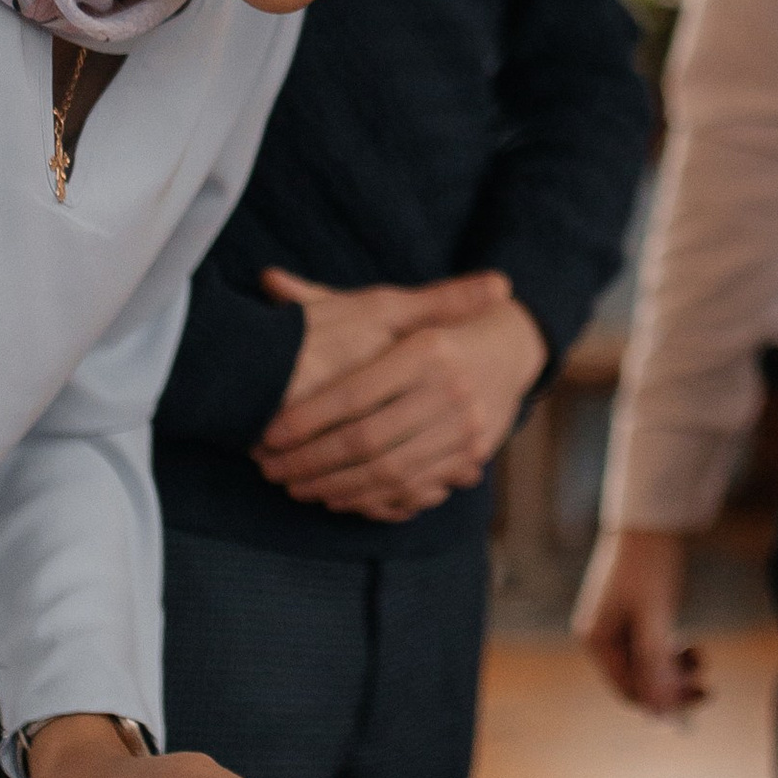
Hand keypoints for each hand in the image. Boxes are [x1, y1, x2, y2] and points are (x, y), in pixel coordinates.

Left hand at [251, 268, 544, 519]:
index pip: (354, 394)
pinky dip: (372, 500)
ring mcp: (468, 425)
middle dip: (312, 462)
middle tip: (272, 469)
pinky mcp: (474, 454)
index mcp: (427, 348)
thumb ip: (326, 299)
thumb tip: (266, 278)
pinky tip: (339, 497)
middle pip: (367, 440)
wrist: (511, 346)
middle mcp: (452, 387)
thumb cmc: (431, 326)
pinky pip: (416, 489)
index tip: (270, 434)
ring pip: (389, 472)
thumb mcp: (389, 306)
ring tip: (297, 486)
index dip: (307, 420)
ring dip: (335, 487)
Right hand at [572, 524, 705, 714]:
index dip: (661, 702)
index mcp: (595, 639)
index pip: (628, 688)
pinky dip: (673, 651)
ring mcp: (616, 626)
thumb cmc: (649, 567)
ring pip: (649, 664)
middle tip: (708, 691)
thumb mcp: (655, 618)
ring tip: (702, 657)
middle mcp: (600, 636)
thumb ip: (655, 664)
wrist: (651, 521)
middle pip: (639, 679)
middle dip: (672, 686)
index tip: (694, 706)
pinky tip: (693, 647)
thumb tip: (661, 708)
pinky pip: (653, 647)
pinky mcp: (633, 616)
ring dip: (676, 669)